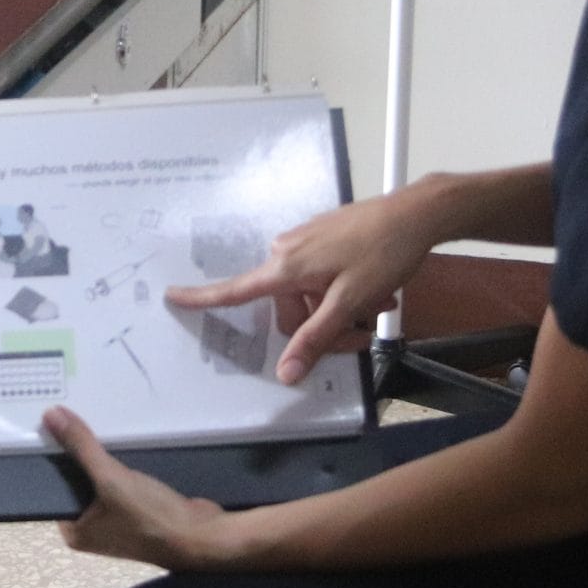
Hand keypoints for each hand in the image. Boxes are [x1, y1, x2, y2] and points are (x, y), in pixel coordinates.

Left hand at [43, 407, 226, 568]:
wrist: (201, 537)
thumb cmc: (150, 517)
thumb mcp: (111, 479)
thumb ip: (81, 447)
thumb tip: (50, 416)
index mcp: (74, 532)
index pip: (54, 488)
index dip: (54, 457)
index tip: (51, 424)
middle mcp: (91, 530)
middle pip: (77, 483)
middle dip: (79, 455)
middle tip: (72, 415)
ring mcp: (116, 522)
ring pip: (101, 481)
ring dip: (101, 459)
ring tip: (92, 422)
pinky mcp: (138, 512)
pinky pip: (121, 483)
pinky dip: (120, 466)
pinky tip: (121, 443)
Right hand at [166, 184, 445, 381]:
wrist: (416, 213)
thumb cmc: (382, 255)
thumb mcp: (349, 304)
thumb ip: (315, 339)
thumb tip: (284, 374)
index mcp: (287, 267)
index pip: (235, 289)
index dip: (202, 297)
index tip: (171, 297)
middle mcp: (288, 251)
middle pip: (287, 309)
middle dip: (320, 327)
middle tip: (360, 334)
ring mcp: (306, 242)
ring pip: (309, 296)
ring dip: (337, 311)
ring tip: (376, 307)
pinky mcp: (324, 238)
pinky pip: (321, 278)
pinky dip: (343, 292)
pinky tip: (375, 291)